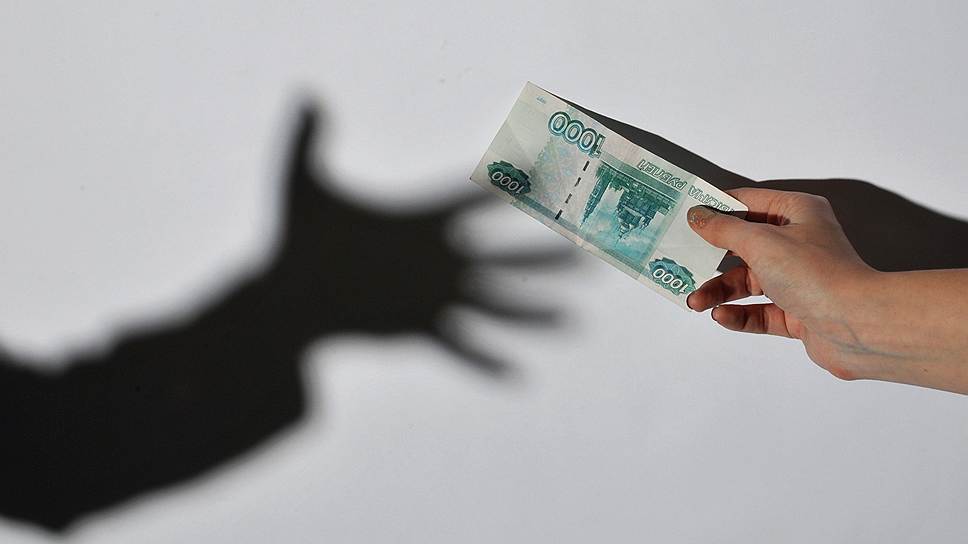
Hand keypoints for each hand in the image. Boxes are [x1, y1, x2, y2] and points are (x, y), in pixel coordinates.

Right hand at [685, 187, 878, 380]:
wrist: (859, 324)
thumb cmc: (815, 273)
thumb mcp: (761, 242)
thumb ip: (724, 230)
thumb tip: (698, 216)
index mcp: (798, 213)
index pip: (749, 204)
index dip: (716, 209)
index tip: (685, 216)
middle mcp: (800, 243)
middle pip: (745, 246)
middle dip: (712, 258)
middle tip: (682, 263)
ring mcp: (799, 279)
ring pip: (748, 282)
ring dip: (719, 291)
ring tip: (695, 302)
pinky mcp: (798, 312)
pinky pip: (760, 311)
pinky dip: (739, 314)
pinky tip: (721, 316)